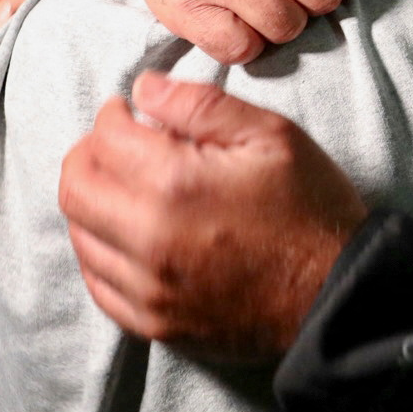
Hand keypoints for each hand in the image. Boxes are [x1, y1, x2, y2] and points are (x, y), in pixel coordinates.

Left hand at [58, 71, 366, 360]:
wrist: (337, 294)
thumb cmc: (310, 208)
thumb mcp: (270, 134)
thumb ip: (200, 104)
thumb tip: (143, 88)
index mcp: (175, 185)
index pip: (104, 139)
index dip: (113, 114)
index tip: (131, 111)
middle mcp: (148, 241)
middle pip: (75, 188)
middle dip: (90, 154)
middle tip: (120, 144)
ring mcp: (147, 289)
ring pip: (80, 236)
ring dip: (95, 202)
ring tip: (130, 187)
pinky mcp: (153, 323)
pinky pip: (98, 283)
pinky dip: (103, 251)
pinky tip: (132, 233)